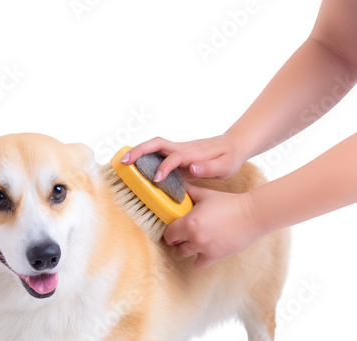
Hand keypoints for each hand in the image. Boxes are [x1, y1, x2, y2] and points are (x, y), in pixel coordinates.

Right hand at [121, 134, 245, 182]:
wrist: (233, 145)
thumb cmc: (229, 158)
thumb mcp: (225, 166)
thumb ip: (209, 168)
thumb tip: (192, 167)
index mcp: (193, 153)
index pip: (174, 157)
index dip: (164, 167)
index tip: (157, 180)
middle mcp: (182, 148)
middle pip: (156, 144)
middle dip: (139, 151)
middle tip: (124, 162)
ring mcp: (178, 150)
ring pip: (154, 147)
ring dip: (138, 152)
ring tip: (123, 163)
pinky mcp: (176, 155)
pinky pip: (156, 154)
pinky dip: (143, 158)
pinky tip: (135, 168)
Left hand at [164, 184, 262, 267]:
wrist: (252, 215)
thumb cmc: (229, 203)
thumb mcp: (205, 194)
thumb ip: (188, 191)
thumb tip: (176, 183)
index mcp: (189, 222)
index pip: (169, 233)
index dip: (170, 232)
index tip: (173, 229)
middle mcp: (194, 238)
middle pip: (175, 246)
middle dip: (177, 241)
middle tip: (183, 236)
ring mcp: (204, 249)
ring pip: (184, 255)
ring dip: (186, 249)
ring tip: (192, 242)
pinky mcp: (214, 256)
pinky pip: (199, 264)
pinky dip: (198, 259)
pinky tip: (202, 251)